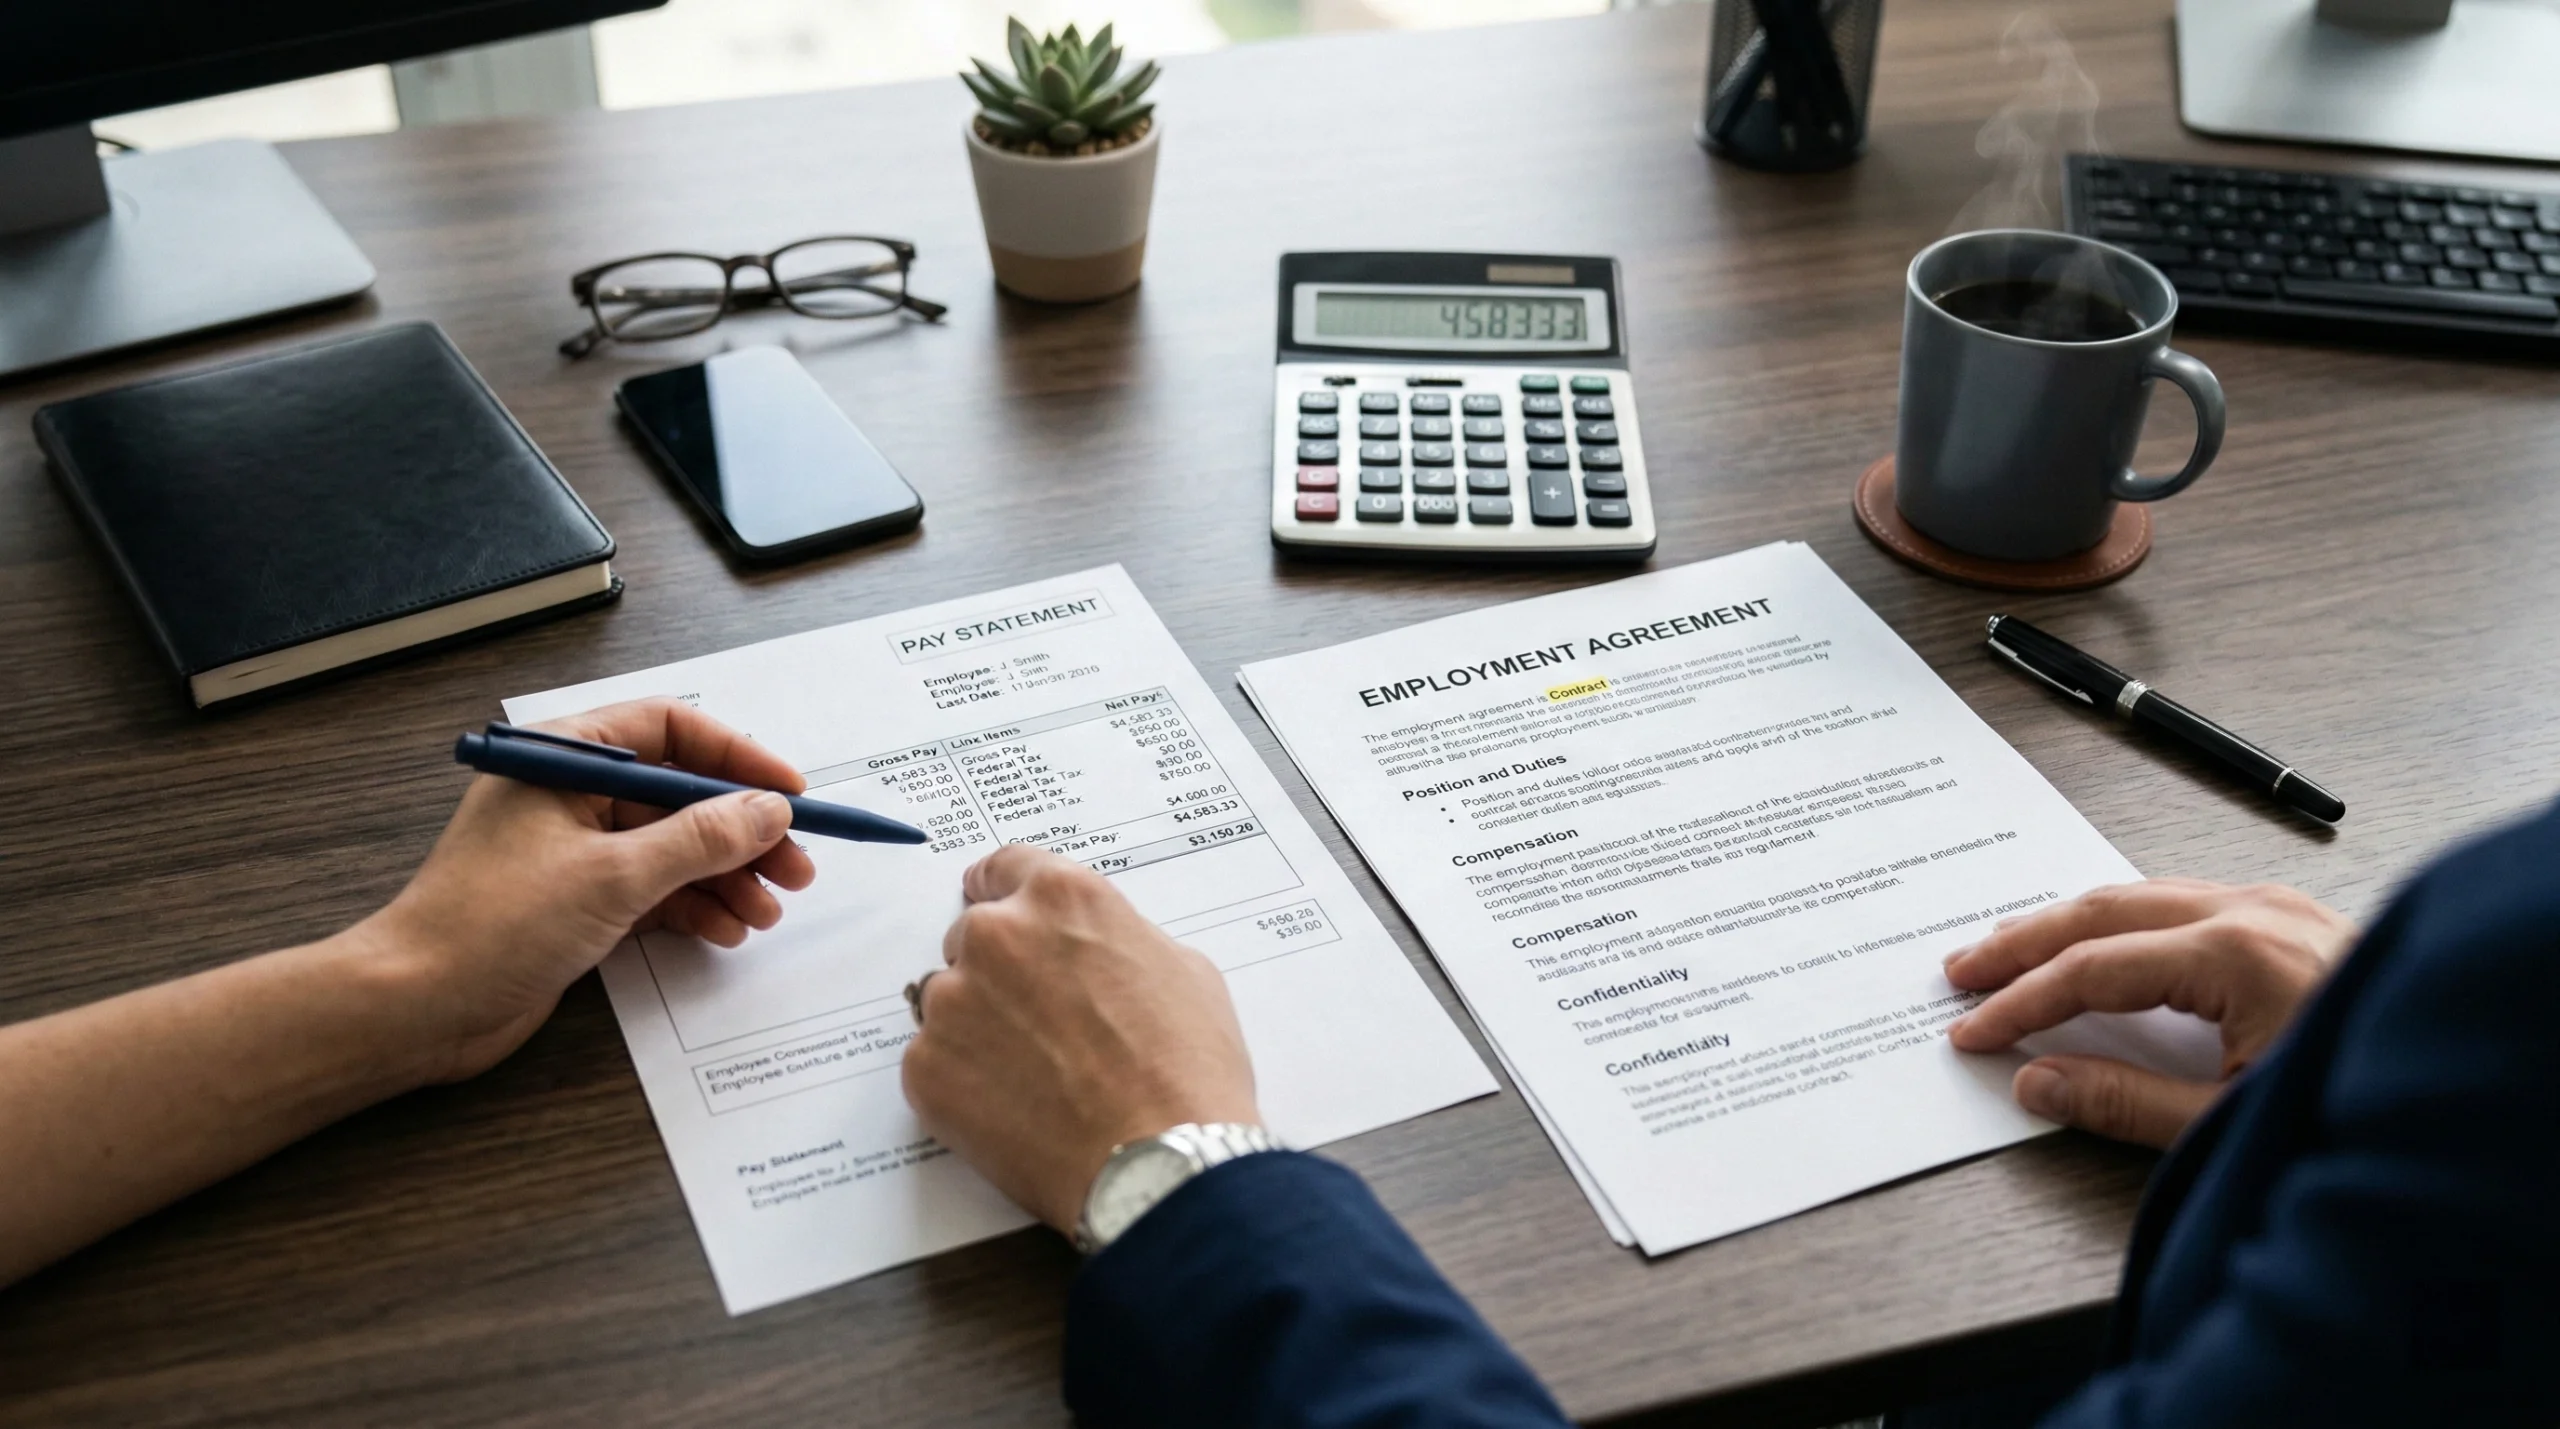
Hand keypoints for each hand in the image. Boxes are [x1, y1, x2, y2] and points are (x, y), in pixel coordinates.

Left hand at [364, 699, 817, 1082]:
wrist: (415, 1007)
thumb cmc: (490, 926)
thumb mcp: (612, 875)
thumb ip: (700, 839)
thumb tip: (768, 811)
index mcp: (564, 757)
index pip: (670, 731)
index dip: (737, 759)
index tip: (790, 794)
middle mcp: (569, 793)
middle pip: (679, 793)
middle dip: (742, 831)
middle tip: (796, 867)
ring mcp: (572, 849)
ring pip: (672, 847)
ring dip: (725, 877)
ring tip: (765, 912)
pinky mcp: (575, 901)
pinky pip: (653, 890)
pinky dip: (692, 907)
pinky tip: (725, 930)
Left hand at [901, 845, 1258, 1232]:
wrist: (1159, 1162)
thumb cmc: (1185, 1072)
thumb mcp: (1184, 971)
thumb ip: (1120, 939)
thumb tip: (1097, 951)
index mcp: (1062, 899)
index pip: (1005, 868)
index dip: (1001, 889)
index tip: (989, 899)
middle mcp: (997, 936)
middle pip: (972, 936)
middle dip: (998, 971)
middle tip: (1040, 1021)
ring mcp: (953, 1003)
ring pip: (947, 1001)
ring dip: (976, 1026)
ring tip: (1033, 1076)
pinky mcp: (926, 1069)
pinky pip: (932, 1062)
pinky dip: (962, 1082)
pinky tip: (1014, 1109)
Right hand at [1943, 878, 2355, 1147]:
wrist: (2473, 1088)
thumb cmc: (2365, 1106)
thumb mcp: (2228, 1121)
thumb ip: (2122, 1102)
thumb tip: (2035, 1082)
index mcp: (2232, 954)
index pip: (2089, 970)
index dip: (2019, 1004)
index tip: (1971, 1031)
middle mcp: (2251, 911)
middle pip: (2101, 910)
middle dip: (2021, 942)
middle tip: (1959, 971)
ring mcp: (2275, 906)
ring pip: (2139, 894)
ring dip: (2066, 924)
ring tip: (2008, 952)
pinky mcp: (2292, 918)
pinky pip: (2180, 899)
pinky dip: (2120, 920)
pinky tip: (2096, 942)